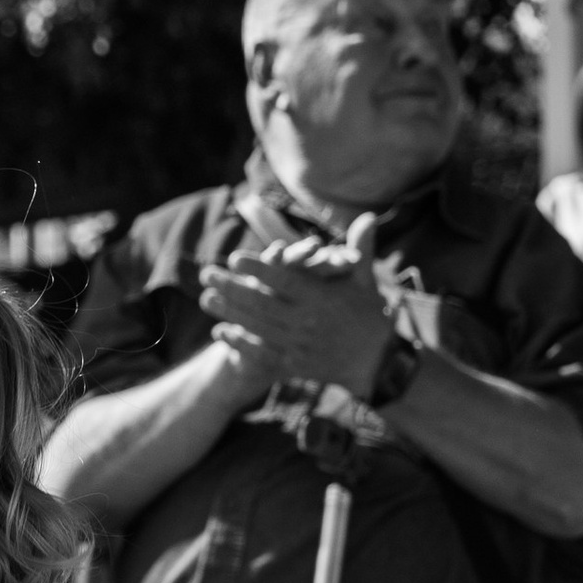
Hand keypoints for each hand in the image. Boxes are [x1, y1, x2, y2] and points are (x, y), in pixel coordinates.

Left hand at [200, 212, 399, 397]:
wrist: (377, 363)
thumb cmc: (368, 314)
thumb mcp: (366, 281)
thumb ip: (361, 249)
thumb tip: (367, 217)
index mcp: (321, 299)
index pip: (285, 280)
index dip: (259, 269)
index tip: (234, 257)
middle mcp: (307, 322)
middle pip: (262, 304)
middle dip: (232, 289)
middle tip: (206, 274)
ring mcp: (298, 346)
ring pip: (257, 328)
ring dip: (228, 314)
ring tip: (205, 298)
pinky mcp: (294, 365)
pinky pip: (262, 355)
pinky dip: (240, 344)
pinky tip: (220, 332)